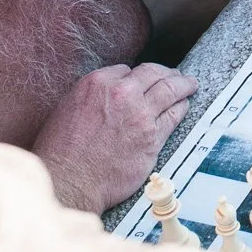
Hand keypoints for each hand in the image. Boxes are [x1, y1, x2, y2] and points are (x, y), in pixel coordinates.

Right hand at [31, 62, 196, 212]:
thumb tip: (107, 92)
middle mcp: (123, 94)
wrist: (69, 181)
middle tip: (175, 75)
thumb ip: (93, 95)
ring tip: (190, 84)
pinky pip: (174, 116)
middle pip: (154, 74)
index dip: (134, 76)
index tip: (141, 80)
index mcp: (99, 83)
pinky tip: (184, 106)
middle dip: (167, 72)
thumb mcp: (67, 108)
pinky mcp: (153, 138)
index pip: (127, 70)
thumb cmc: (61, 151)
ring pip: (170, 90)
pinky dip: (181, 108)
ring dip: (183, 85)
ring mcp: (141, 115)